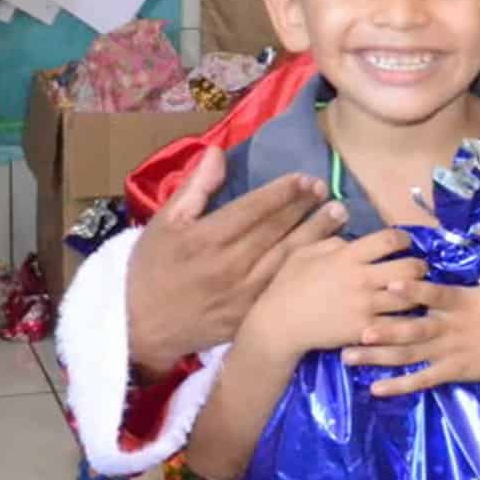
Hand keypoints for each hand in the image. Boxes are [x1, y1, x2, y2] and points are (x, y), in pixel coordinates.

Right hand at [125, 148, 348, 371]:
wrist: (141, 328)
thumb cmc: (151, 269)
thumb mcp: (164, 222)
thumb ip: (195, 187)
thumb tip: (218, 152)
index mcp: (206, 238)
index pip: (255, 208)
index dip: (283, 192)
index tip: (305, 178)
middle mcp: (229, 265)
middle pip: (276, 230)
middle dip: (305, 208)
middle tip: (326, 191)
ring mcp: (242, 294)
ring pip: (286, 258)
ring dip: (315, 234)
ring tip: (337, 215)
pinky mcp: (250, 316)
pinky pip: (283, 287)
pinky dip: (305, 269)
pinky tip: (323, 255)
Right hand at [243, 227, 426, 357]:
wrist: (279, 325)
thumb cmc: (288, 285)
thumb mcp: (303, 252)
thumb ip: (329, 238)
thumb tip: (351, 230)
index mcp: (348, 256)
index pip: (389, 240)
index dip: (404, 239)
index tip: (405, 243)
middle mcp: (362, 279)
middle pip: (409, 268)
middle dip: (419, 267)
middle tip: (417, 270)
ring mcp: (366, 306)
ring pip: (409, 298)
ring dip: (417, 294)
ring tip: (416, 293)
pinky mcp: (366, 330)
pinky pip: (398, 325)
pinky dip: (407, 320)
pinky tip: (406, 317)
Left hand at [343, 222, 479, 395]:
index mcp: (462, 302)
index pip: (436, 295)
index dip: (414, 290)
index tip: (389, 284)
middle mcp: (450, 328)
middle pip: (415, 330)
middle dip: (387, 331)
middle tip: (358, 330)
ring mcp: (449, 353)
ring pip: (410, 357)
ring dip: (380, 357)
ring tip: (349, 356)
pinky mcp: (452, 372)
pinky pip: (422, 380)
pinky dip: (399, 386)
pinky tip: (375, 389)